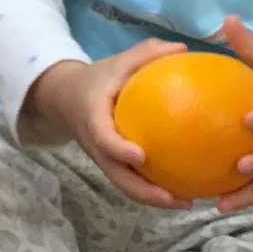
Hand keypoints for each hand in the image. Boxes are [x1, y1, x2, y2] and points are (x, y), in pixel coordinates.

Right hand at [22, 38, 192, 208]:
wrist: (65, 98)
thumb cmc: (97, 79)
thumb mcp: (116, 62)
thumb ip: (145, 54)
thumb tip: (182, 49)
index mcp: (93, 118)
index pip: (103, 137)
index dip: (118, 149)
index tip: (141, 156)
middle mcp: (96, 145)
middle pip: (117, 176)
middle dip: (144, 192)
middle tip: (176, 198)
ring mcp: (103, 159)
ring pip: (124, 185)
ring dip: (152, 199)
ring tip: (186, 202)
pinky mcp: (111, 164)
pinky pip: (130, 181)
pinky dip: (152, 190)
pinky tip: (181, 191)